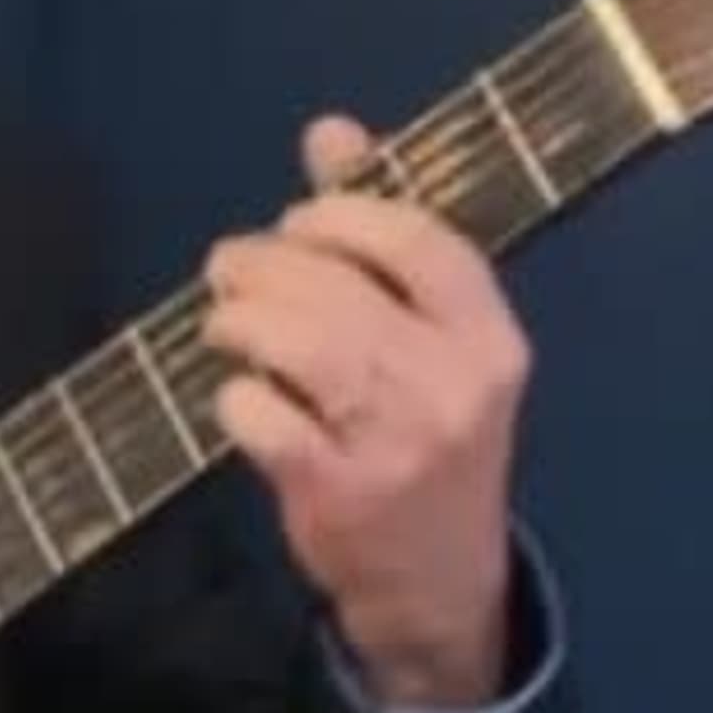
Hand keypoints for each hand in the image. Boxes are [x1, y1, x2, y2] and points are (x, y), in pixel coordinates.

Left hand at [202, 116, 528, 708]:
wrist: (437, 580)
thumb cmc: (426, 433)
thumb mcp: (430, 340)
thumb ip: (380, 233)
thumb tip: (329, 131)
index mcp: (490, 338)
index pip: (421, 241)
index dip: (344, 212)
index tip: (300, 220)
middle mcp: (454, 386)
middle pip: (342, 288)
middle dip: (265, 265)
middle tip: (229, 271)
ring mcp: (399, 444)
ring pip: (303, 345)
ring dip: (242, 321)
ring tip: (223, 323)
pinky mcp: (339, 495)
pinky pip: (266, 418)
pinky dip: (238, 398)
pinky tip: (242, 400)